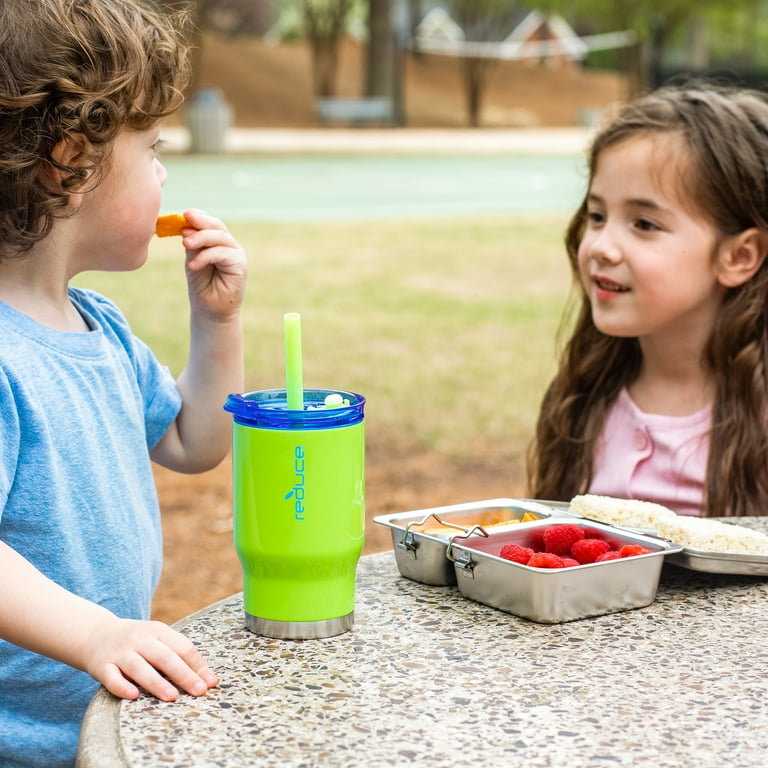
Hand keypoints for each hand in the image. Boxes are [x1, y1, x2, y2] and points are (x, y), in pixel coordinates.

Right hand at [84, 615, 218, 700]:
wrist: (96, 634)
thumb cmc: (137, 642)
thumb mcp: (158, 638)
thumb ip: (179, 654)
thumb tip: (207, 678)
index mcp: (158, 631)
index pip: (182, 647)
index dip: (198, 665)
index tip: (210, 682)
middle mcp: (140, 639)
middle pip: (165, 657)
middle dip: (184, 674)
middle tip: (199, 691)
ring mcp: (120, 652)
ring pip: (140, 667)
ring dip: (156, 682)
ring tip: (172, 697)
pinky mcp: (102, 666)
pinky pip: (112, 678)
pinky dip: (122, 687)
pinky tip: (133, 696)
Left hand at [179, 208, 246, 321]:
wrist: (210, 311)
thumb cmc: (202, 287)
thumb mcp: (193, 260)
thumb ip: (193, 245)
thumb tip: (186, 226)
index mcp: (218, 242)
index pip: (210, 224)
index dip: (199, 217)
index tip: (183, 215)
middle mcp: (229, 246)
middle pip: (217, 226)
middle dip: (201, 223)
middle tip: (184, 222)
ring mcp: (236, 254)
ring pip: (220, 237)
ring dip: (201, 238)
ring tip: (185, 244)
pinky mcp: (240, 265)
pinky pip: (222, 254)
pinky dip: (206, 256)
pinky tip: (193, 265)